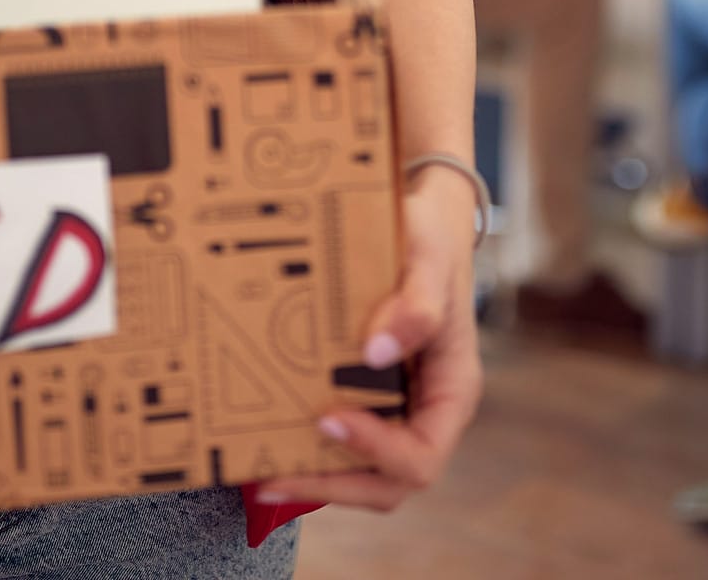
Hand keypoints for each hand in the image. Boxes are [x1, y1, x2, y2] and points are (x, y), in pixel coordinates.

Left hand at [256, 168, 481, 511]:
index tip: (328, 418)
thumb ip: (416, 304)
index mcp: (452, 391)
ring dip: (314, 478)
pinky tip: (263, 436)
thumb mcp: (429, 257)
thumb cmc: (431, 237)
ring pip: (362, 473)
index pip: (422, 454)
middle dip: (332, 486)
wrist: (423, 222)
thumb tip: (376, 352)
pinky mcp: (367, 398)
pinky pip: (341, 441)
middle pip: (389, 483)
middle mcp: (426, 411)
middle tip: (272, 476)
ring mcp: (397, 409)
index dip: (376, 452)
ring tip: (256, 471)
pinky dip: (307, 448)